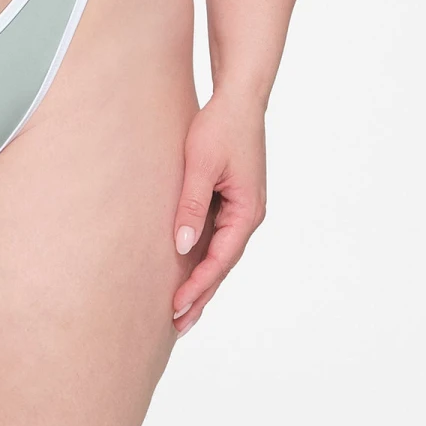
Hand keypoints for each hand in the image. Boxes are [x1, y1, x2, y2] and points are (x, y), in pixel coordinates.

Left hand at [170, 92, 266, 336]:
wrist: (238, 100)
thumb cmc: (220, 128)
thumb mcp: (200, 166)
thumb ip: (192, 205)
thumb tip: (181, 246)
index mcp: (248, 211)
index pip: (220, 259)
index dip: (198, 285)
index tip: (176, 306)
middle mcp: (249, 215)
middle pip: (223, 264)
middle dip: (201, 295)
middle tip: (176, 325)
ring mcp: (242, 209)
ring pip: (220, 253)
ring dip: (202, 280)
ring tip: (180, 310)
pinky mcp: (232, 200)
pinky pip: (216, 237)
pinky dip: (202, 257)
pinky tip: (186, 271)